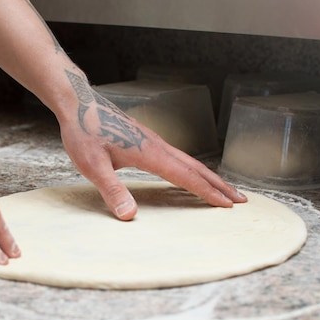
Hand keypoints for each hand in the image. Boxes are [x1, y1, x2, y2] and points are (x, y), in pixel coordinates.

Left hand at [58, 71, 246, 219]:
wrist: (79, 103)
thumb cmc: (84, 132)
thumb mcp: (92, 165)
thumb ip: (112, 190)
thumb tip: (129, 216)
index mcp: (149, 153)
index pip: (185, 176)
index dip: (207, 192)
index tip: (226, 205)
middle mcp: (157, 146)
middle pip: (196, 167)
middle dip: (219, 185)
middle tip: (240, 199)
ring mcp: (154, 141)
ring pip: (189, 161)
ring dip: (209, 176)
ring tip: (224, 189)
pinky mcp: (147, 140)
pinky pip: (178, 157)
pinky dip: (193, 169)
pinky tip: (190, 174)